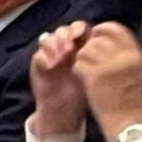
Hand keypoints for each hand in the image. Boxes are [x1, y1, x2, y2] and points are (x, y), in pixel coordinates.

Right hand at [28, 21, 91, 138]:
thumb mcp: (93, 75)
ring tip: (60, 57)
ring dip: (53, 44)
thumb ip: (94, 59)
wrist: (64, 112)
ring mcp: (50, 56)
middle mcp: (64, 48)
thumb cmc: (82, 94)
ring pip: (48, 38)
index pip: (79, 29)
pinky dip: (44, 57)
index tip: (81, 35)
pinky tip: (52, 65)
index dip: (78, 29)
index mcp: (81, 47)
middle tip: (69, 46)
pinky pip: (39, 54)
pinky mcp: (39, 65)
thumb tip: (102, 45)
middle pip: (62, 30)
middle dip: (64, 35)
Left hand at [73, 22, 141, 141]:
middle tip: (87, 58)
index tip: (95, 35)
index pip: (116, 28)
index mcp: (136, 54)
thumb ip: (123, 55)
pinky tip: (83, 78)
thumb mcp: (135, 72)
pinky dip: (77, 71)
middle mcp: (123, 56)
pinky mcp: (93, 75)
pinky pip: (78, 64)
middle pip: (96, 39)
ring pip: (84, 51)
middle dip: (87, 47)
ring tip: (87, 71)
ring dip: (81, 59)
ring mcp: (108, 65)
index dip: (102, 30)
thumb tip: (108, 42)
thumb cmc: (131, 101)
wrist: (127, 123)